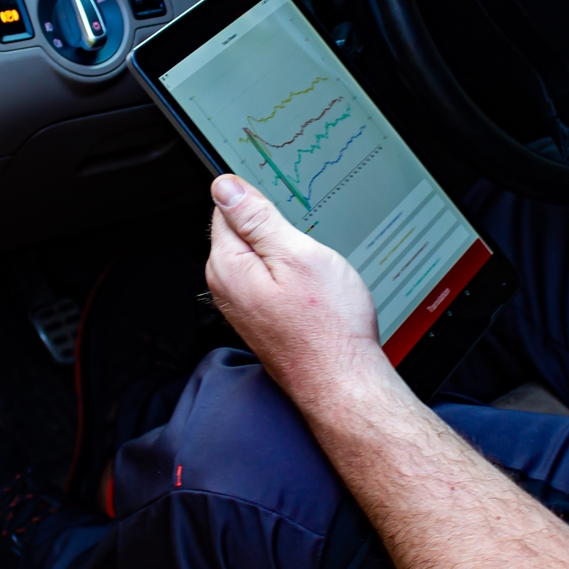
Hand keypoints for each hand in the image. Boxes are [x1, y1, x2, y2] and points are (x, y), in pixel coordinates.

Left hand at [205, 174, 390, 401]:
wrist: (343, 382)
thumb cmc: (326, 327)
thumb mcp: (297, 256)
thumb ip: (257, 219)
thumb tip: (225, 186)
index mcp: (228, 266)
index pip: (226, 207)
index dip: (258, 197)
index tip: (284, 202)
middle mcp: (227, 287)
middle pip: (242, 232)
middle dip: (273, 227)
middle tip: (308, 239)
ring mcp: (243, 305)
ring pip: (260, 256)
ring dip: (286, 252)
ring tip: (314, 267)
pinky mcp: (262, 317)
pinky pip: (271, 279)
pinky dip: (291, 274)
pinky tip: (313, 286)